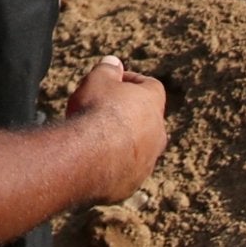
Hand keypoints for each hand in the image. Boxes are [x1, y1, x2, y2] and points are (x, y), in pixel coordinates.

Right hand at [65, 57, 167, 203]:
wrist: (87, 158)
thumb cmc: (95, 112)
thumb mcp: (98, 79)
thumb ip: (108, 69)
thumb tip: (113, 62)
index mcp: (152, 104)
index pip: (150, 86)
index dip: (131, 81)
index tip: (114, 82)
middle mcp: (157, 133)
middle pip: (146, 119)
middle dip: (128, 115)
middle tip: (103, 112)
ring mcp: (147, 162)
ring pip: (138, 149)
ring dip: (122, 143)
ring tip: (95, 140)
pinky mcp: (132, 184)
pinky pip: (125, 171)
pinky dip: (113, 166)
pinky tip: (92, 161)